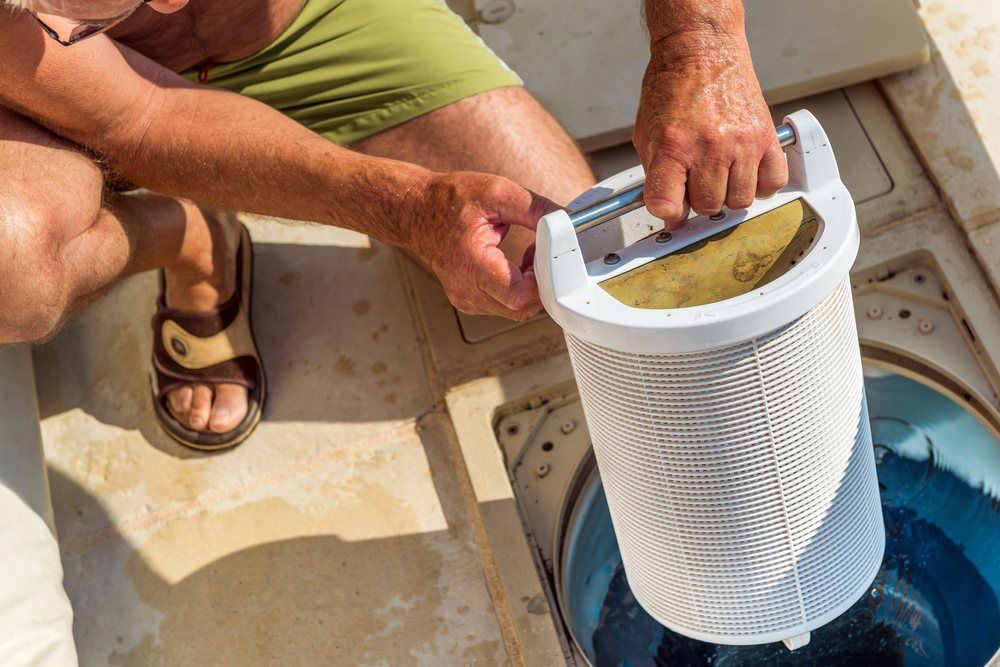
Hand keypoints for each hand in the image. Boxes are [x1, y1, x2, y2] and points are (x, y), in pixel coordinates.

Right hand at [403, 172, 558, 320]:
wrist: (417, 212)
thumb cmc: (451, 201)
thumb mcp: (497, 193)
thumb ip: (536, 209)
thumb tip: (567, 220)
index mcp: (471, 263)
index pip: (518, 296)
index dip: (541, 282)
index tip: (545, 258)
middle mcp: (466, 289)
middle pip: (521, 309)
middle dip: (541, 285)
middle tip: (540, 255)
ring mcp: (466, 299)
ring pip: (515, 311)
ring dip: (531, 288)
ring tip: (527, 257)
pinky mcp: (469, 301)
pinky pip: (504, 307)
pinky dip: (518, 290)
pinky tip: (515, 266)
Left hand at [634, 30, 787, 226]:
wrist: (703, 51)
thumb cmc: (674, 87)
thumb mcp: (647, 132)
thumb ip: (654, 173)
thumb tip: (666, 208)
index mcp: (674, 145)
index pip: (667, 204)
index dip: (668, 212)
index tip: (671, 207)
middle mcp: (709, 145)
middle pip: (707, 206)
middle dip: (699, 199)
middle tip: (695, 181)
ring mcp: (741, 142)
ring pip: (739, 200)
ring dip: (728, 194)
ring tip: (719, 174)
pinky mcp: (766, 136)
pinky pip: (773, 181)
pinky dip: (760, 184)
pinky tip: (745, 172)